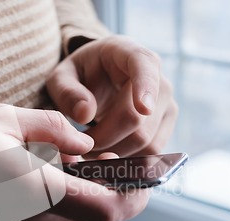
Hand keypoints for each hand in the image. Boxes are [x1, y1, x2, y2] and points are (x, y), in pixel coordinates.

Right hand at [0, 104, 149, 220]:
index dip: (135, 196)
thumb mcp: (1, 119)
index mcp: (33, 192)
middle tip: (108, 164)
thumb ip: (53, 129)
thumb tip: (86, 146)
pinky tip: (38, 185)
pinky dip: (55, 209)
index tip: (145, 179)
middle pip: (94, 219)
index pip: (107, 209)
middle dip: (111, 193)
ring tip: (68, 168)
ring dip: (81, 199)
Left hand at [46, 35, 177, 156]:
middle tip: (81, 143)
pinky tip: (108, 151)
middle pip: (137, 119)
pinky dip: (127, 158)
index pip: (144, 65)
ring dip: (114, 152)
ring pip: (146, 141)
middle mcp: (157, 78)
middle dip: (105, 138)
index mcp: (128, 53)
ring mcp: (167, 104)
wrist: (102, 81)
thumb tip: (85, 114)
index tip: (143, 108)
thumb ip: (67, 92)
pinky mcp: (167, 126)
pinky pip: (151, 152)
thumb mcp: (62, 77)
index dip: (146, 87)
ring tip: (92, 146)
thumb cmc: (81, 75)